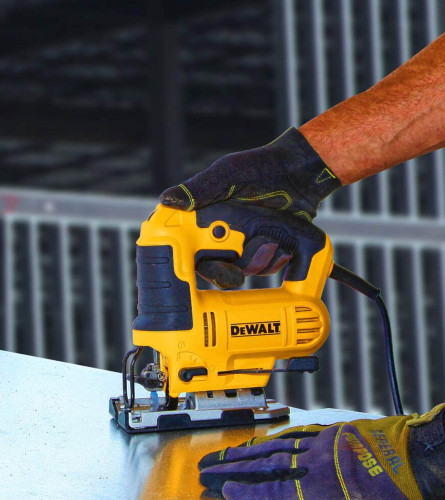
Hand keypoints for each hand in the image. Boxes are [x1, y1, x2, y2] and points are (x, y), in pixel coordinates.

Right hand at [160, 128, 340, 287]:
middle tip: (235, 274)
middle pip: (213, 268)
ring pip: (243, 270)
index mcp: (207, 217)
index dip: (186, 262)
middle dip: (225, 272)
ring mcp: (246, 243)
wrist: (301, 172)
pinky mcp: (267, 249)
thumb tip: (167, 199)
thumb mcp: (228, 174)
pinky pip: (266, 267)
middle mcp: (224, 233)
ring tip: (270, 241)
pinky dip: (275, 259)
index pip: (187, 246)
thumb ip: (200, 189)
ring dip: (257, 260)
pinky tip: (283, 243)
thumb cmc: (262, 166)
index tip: (192, 268)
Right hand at [199, 403, 444, 498]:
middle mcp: (314, 466)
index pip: (271, 491)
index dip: (243, 491)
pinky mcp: (329, 434)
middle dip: (235, 468)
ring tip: (227, 454)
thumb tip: (282, 495)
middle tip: (210, 468)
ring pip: (276, 448)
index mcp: (320, 491)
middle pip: (266, 466)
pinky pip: (294, 436)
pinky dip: (274, 439)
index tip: (222, 488)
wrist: (414, 459)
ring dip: (249, 452)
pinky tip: (263, 441)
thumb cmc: (392, 494)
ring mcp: (320, 446)